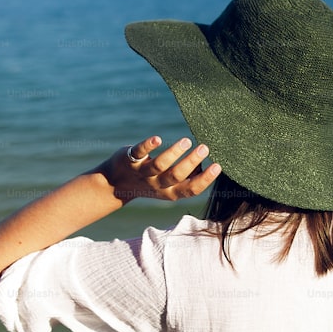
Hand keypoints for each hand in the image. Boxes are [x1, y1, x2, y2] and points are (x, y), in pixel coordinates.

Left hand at [100, 135, 221, 202]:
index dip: (205, 180)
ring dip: (173, 153)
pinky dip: (148, 146)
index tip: (218, 166)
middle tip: (205, 148)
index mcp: (170, 191)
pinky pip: (139, 154)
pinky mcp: (130, 160)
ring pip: (159, 166)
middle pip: (176, 176)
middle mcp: (157, 184)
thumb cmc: (149, 180)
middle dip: (191, 162)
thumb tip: (206, 165)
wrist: (114, 183)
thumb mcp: (168, 185)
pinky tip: (157, 139)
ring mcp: (143, 173)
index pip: (190, 189)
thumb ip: (185, 176)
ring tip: (186, 141)